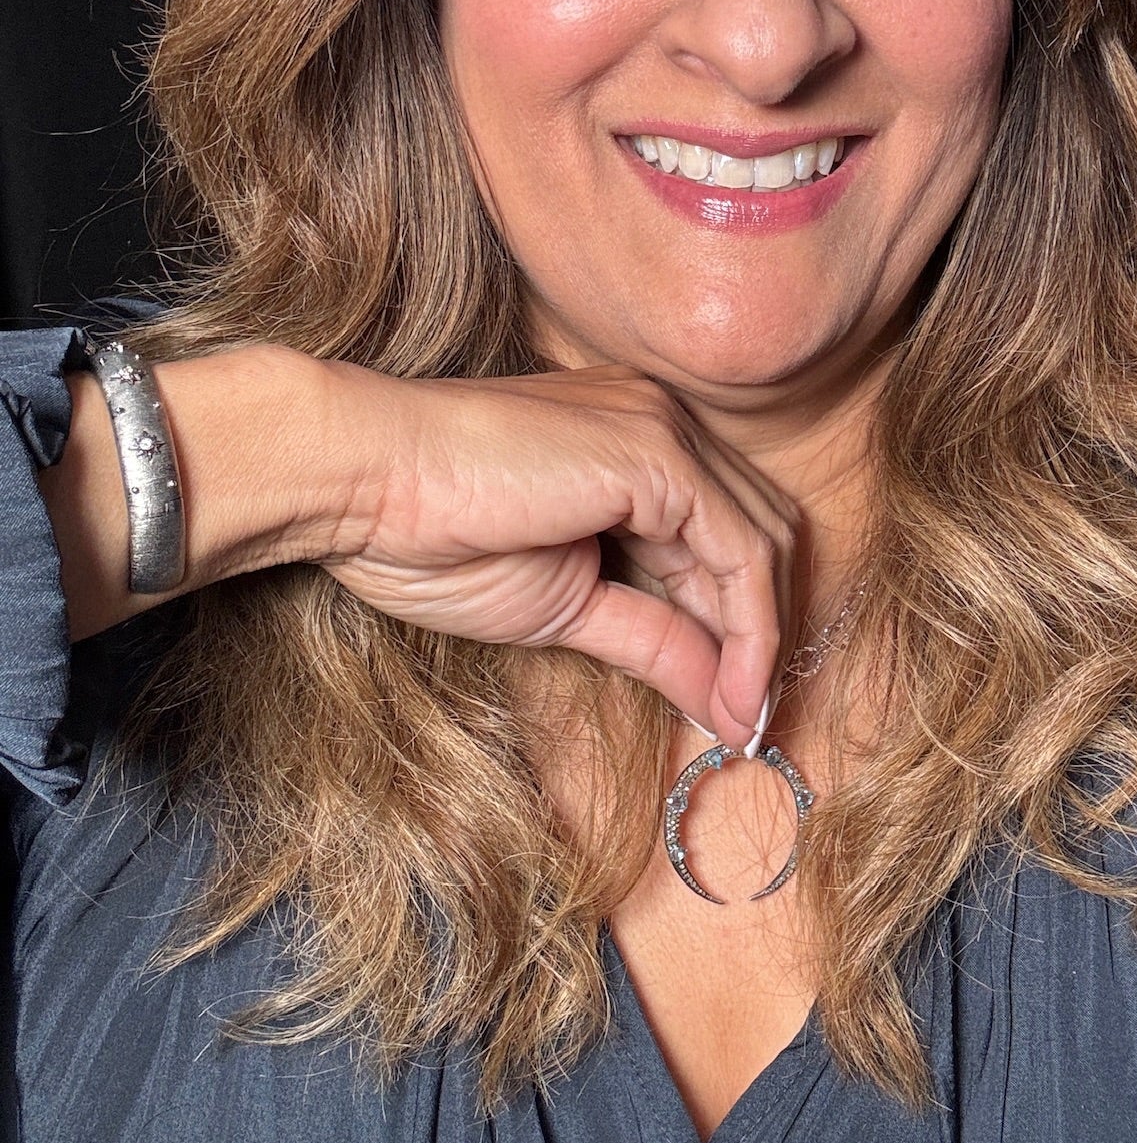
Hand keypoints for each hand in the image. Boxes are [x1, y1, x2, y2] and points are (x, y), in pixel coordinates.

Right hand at [324, 361, 797, 745]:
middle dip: (766, 633)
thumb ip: (652, 641)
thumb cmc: (433, 537)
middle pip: (759, 533)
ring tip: (747, 719)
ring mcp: (664, 429)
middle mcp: (662, 422)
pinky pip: (740, 549)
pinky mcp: (659, 453)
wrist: (363, 484)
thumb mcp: (567, 608)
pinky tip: (738, 689)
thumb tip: (721, 700)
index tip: (739, 709)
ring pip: (762, 541)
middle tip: (754, 720)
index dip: (742, 625)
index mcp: (634, 445)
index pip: (724, 536)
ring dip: (765, 641)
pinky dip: (752, 627)